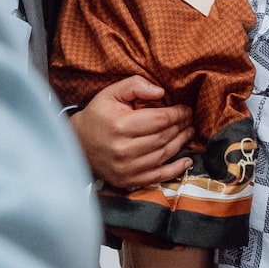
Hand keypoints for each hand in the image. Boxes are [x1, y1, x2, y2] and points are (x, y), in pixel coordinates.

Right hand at [71, 78, 193, 190]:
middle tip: (190, 120)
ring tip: (189, 132)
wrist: (78, 144)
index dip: (177, 113)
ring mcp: (126, 168)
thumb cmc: (98, 116)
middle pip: (164, 137)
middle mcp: (124, 149)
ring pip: (164, 155)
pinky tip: (187, 160)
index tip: (185, 109)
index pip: (159, 119)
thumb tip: (161, 92)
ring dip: (181, 143)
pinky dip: (176, 169)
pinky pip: (158, 176)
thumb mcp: (111, 93)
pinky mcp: (128, 180)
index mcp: (120, 126)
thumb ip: (135, 86)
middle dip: (181, 126)